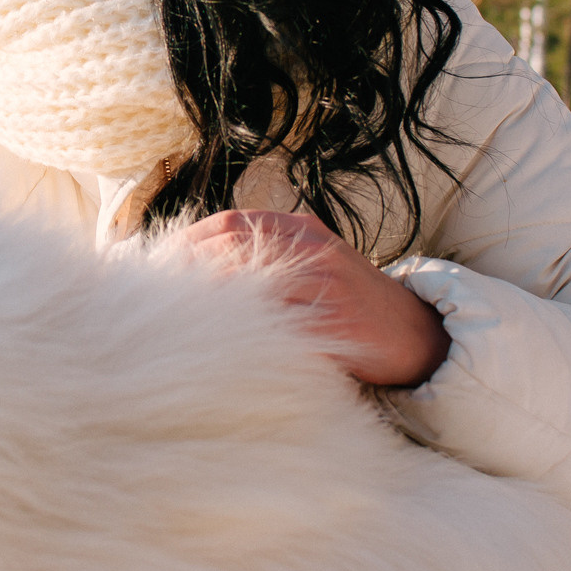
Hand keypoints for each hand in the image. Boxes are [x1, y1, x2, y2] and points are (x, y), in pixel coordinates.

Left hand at [178, 210, 449, 387]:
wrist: (418, 336)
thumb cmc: (351, 306)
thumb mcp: (312, 265)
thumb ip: (267, 258)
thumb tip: (196, 273)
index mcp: (300, 228)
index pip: (227, 222)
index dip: (185, 242)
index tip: (153, 264)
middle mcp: (310, 246)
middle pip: (228, 244)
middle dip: (184, 268)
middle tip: (151, 295)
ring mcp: (323, 282)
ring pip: (247, 283)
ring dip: (205, 302)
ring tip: (172, 321)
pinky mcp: (335, 321)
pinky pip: (278, 326)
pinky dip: (244, 335)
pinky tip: (217, 348)